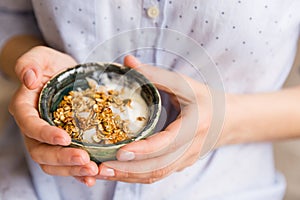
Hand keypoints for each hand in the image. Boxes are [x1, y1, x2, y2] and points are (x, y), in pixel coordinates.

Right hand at [9, 46, 97, 185]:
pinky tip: (92, 177)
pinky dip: (78, 172)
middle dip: (62, 159)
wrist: (66, 74)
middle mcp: (35, 128)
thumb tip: (28, 79)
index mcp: (26, 109)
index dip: (44, 134)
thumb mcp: (41, 57)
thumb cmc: (52, 65)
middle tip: (85, 160)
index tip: (64, 138)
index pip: (30, 126)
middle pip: (41, 151)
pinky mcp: (64, 144)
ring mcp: (48, 139)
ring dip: (72, 170)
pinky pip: (66, 163)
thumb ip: (30, 63)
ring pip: (53, 162)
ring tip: (93, 171)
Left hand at [81, 55, 222, 183]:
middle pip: (158, 168)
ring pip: (156, 175)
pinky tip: (118, 171)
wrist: (228, 120)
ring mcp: (186, 160)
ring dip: (128, 177)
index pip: (167, 143)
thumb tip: (127, 62)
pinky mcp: (180, 164)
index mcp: (195, 125)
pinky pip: (157, 174)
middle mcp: (191, 148)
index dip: (143, 150)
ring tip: (103, 173)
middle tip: (100, 168)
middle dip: (128, 170)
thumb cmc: (206, 99)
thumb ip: (155, 74)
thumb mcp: (185, 84)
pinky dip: (136, 176)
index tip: (120, 152)